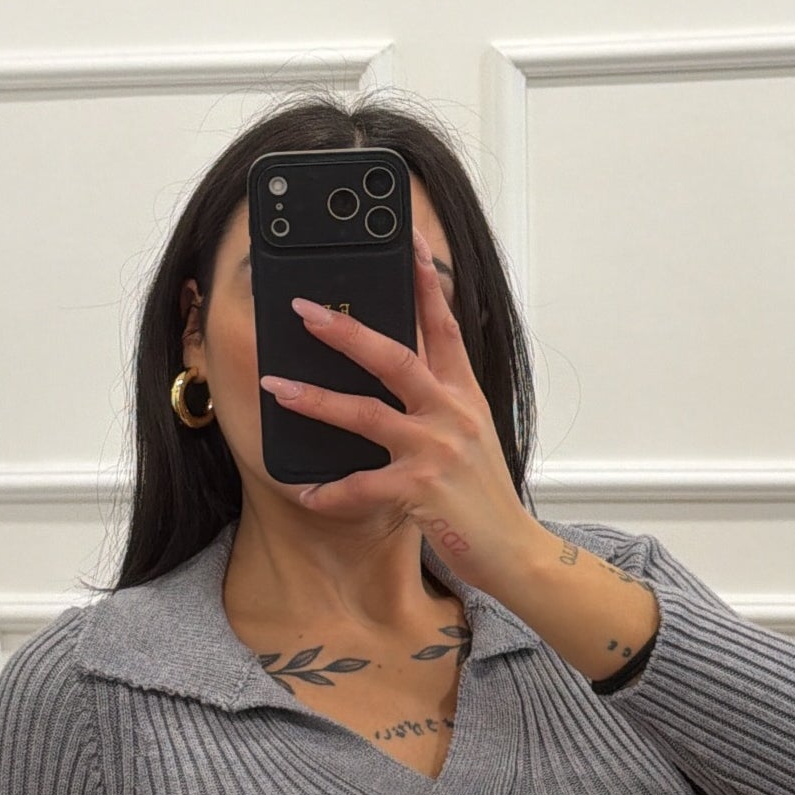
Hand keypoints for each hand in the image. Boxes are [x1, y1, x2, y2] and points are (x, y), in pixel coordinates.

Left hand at [258, 224, 533, 590]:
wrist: (516, 552)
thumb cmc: (486, 499)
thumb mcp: (472, 440)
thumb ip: (442, 406)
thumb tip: (405, 382)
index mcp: (464, 395)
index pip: (444, 326)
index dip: (426, 283)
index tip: (408, 242)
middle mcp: (451, 414)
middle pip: (393, 356)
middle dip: (345, 330)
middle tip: (305, 310)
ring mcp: (436, 450)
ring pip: (365, 414)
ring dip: (316, 399)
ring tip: (278, 387)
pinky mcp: (421, 490)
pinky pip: (361, 487)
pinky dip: (330, 492)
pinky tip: (306, 493)